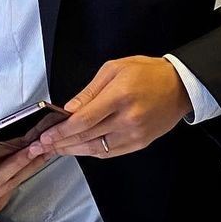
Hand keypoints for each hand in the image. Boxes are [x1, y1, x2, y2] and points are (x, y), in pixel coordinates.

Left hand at [29, 56, 190, 159]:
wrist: (180, 86)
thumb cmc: (147, 72)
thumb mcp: (115, 68)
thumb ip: (90, 91)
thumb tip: (69, 110)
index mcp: (120, 96)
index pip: (83, 120)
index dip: (61, 131)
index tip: (45, 135)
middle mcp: (127, 119)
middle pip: (86, 137)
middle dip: (60, 143)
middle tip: (41, 146)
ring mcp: (135, 134)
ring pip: (96, 148)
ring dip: (72, 150)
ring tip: (55, 149)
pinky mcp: (140, 143)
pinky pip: (110, 152)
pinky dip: (91, 152)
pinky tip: (78, 149)